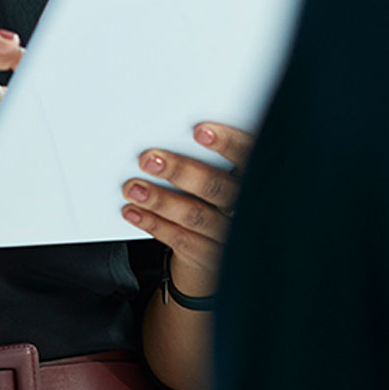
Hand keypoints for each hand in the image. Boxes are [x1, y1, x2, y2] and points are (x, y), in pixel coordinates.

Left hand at [120, 121, 252, 299]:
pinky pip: (182, 240)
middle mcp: (247, 207)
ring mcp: (230, 235)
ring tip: (134, 188)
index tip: (200, 132)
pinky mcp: (211, 257)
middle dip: (181, 171)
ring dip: (160, 200)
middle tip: (150, 160)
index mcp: (255, 178)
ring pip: (196, 215)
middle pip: (217, 187)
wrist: (224, 249)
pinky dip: (154, 224)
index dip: (229, 143)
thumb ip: (208, 158)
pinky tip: (133, 212)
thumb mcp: (225, 175)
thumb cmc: (217, 198)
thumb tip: (167, 138)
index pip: (250, 155)